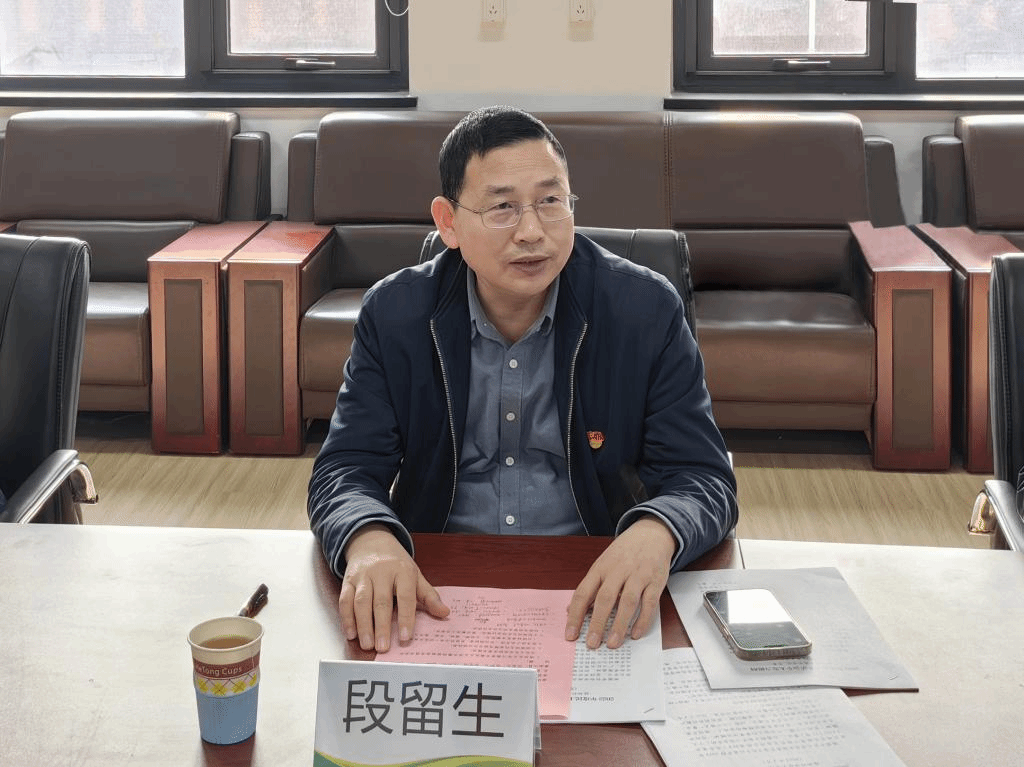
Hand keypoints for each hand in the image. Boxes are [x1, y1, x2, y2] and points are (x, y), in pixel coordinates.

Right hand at [339, 523, 448, 652]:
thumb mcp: (415, 575)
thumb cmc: (396, 563)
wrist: (372, 542)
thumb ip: (429, 596)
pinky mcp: (348, 580)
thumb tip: (445, 612)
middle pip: (381, 601)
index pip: (406, 596)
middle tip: (383, 647)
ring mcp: (363, 576)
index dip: (406, 618)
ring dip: (363, 625)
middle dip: (381, 626)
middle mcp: (382, 572)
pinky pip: (345, 600)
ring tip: (368, 644)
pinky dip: (347, 618)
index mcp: (403, 571)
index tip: (405, 637)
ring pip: (361, 601)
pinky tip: (351, 634)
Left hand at [564, 515, 674, 648]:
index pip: (583, 592)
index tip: (570, 634)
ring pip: (628, 602)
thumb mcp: (602, 564)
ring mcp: (638, 575)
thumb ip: (589, 587)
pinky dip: (642, 620)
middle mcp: (618, 571)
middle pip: (605, 598)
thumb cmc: (623, 553)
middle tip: (592, 643)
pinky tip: (635, 634)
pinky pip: (649, 603)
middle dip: (597, 623)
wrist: (651, 534)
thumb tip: (570, 610)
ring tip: (613, 644)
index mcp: (600, 568)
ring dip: (619, 624)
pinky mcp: (655, 581)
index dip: (575, 615)